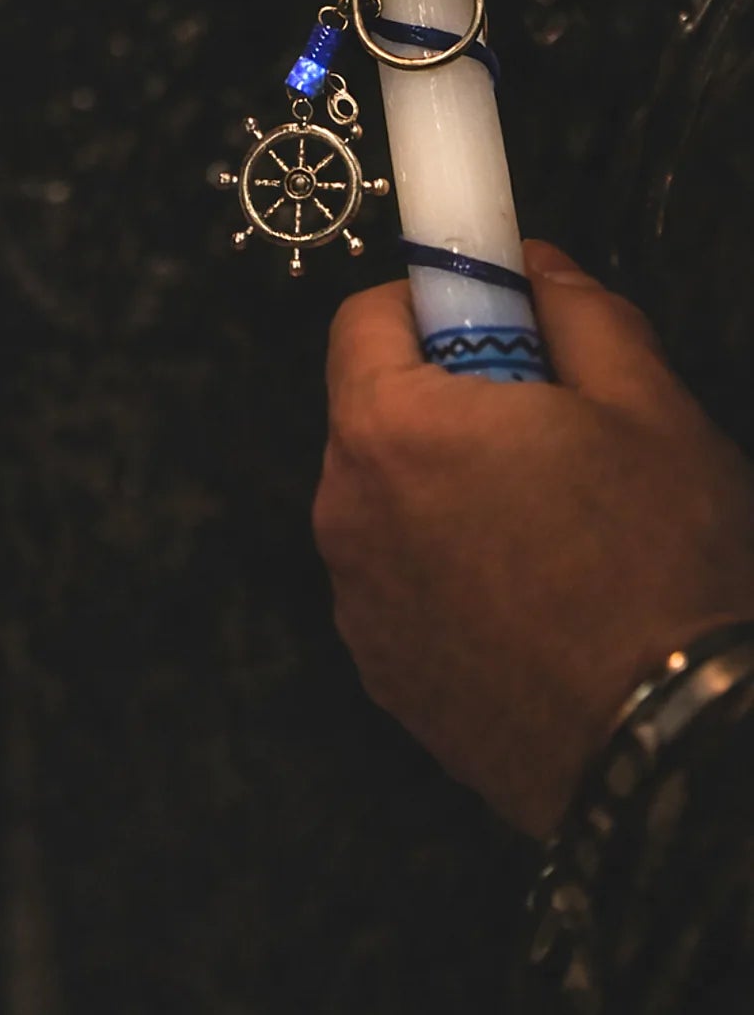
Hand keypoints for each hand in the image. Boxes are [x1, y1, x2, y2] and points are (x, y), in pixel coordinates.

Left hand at [313, 241, 753, 835]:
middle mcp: (345, 511)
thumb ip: (576, 309)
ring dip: (445, 487)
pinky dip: (445, 568)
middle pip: (373, 410)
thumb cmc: (659, 563)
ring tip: (551, 524)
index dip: (432, 304)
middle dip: (445, 397)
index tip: (497, 325)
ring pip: (388, 499)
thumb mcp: (647, 402)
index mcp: (390, 427)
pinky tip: (532, 599)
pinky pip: (398, 580)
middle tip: (546, 427)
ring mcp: (357, 602)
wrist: (670, 747)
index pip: (364, 317)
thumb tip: (530, 267)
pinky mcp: (382, 672)